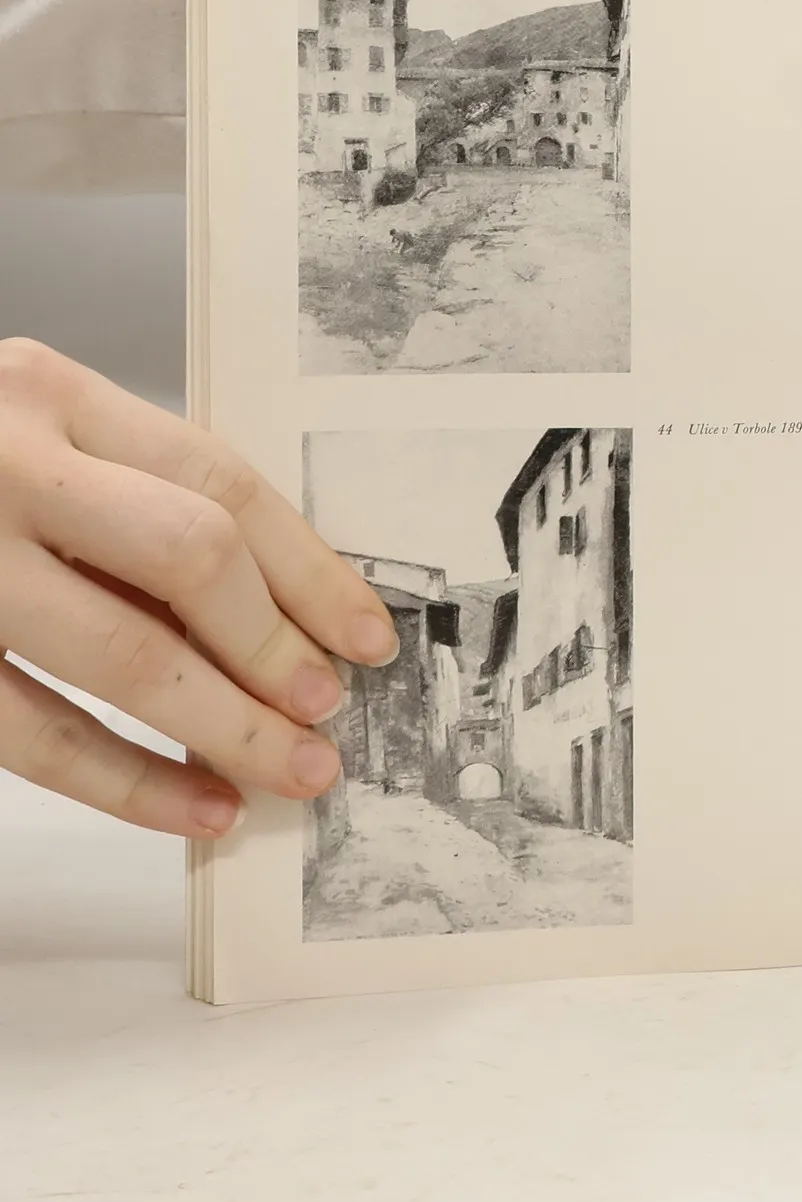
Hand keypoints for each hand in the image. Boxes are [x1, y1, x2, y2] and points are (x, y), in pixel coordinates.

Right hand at [0, 339, 398, 837]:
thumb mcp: (26, 438)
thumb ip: (127, 494)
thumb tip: (279, 607)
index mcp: (46, 393)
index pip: (220, 479)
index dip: (311, 566)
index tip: (367, 634)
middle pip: (187, 554)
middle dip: (274, 645)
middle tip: (328, 710)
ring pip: (117, 655)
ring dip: (223, 726)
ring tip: (291, 774)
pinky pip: (27, 730)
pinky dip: (125, 780)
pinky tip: (194, 808)